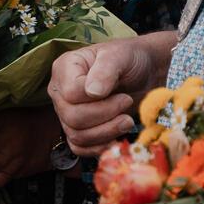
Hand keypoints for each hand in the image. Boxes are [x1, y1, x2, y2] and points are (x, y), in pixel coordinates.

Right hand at [48, 32, 174, 156]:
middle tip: (127, 104)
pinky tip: (116, 136)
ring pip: (77, 136)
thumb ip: (105, 70)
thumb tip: (93, 92)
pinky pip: (80, 148)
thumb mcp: (121, 55)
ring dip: (107, 132)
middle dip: (106, 115)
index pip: (71, 93)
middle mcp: (60, 92)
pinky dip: (99, 146)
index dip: (97, 99)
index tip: (122, 93)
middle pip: (73, 117)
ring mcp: (65, 113)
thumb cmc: (129, 59)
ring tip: (127, 120)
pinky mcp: (76, 130)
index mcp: (65, 68)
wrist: (143, 72)